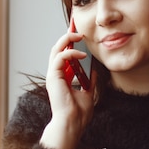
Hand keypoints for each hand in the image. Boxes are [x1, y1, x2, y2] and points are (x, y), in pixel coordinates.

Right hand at [40, 32, 95, 148]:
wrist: (72, 123)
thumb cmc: (78, 113)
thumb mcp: (88, 93)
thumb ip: (90, 81)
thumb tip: (95, 72)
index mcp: (62, 77)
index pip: (64, 55)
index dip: (70, 43)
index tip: (79, 33)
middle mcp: (56, 74)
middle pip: (58, 48)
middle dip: (67, 35)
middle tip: (76, 25)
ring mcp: (53, 75)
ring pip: (56, 49)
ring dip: (67, 39)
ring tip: (79, 34)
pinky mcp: (53, 76)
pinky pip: (60, 57)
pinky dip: (71, 53)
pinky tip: (82, 54)